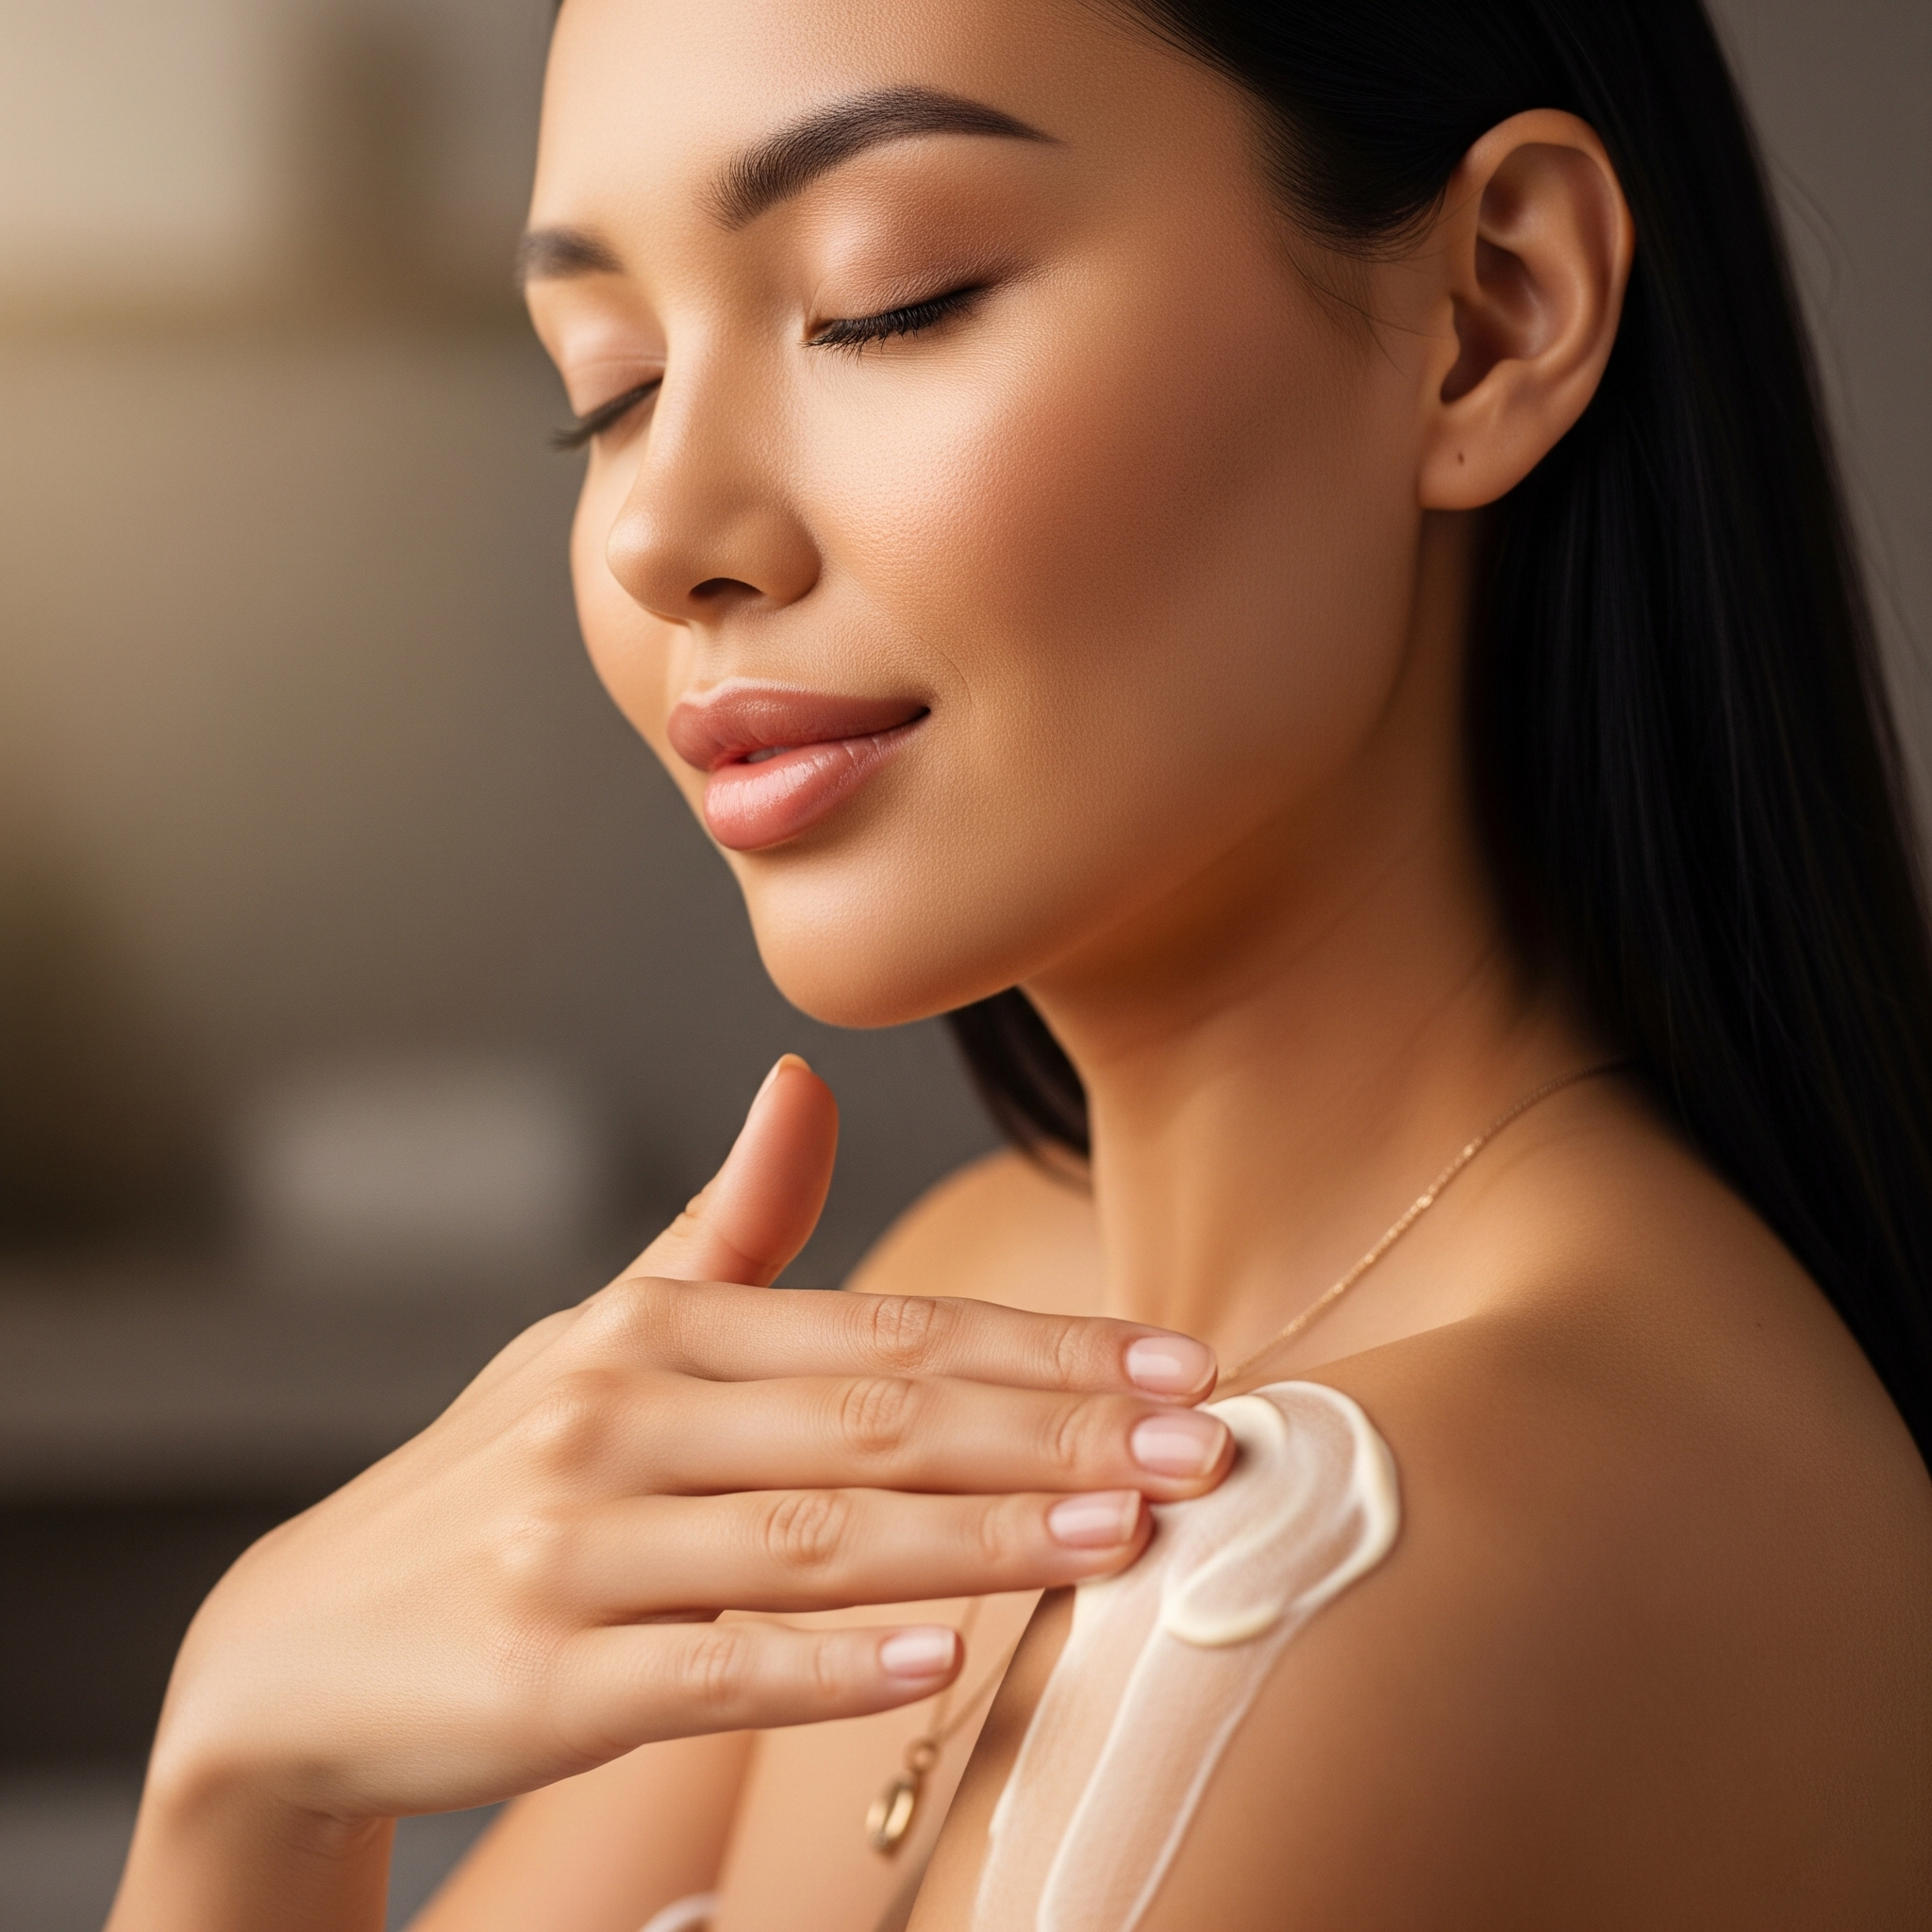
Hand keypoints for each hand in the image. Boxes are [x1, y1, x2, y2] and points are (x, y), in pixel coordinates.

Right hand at [140, 1057, 1230, 1830]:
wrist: (301, 1645)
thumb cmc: (496, 1476)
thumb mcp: (602, 1333)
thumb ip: (723, 1226)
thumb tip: (802, 1085)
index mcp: (654, 1330)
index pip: (885, 1331)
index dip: (1041, 1348)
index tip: (1174, 1364)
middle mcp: (617, 1415)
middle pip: (876, 1418)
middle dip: (1053, 1432)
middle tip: (1199, 1449)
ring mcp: (574, 1544)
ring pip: (817, 1534)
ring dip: (983, 1536)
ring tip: (1121, 1535)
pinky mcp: (539, 1673)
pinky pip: (709, 1668)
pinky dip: (828, 1665)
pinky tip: (942, 1660)